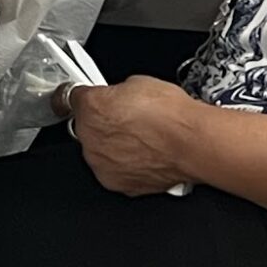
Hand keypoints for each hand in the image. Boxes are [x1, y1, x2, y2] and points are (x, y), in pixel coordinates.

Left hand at [70, 76, 199, 196]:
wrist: (192, 143)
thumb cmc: (171, 115)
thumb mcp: (137, 83)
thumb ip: (115, 92)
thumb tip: (117, 97)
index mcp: (89, 106)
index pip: (73, 98)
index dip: (88, 97)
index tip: (91, 99)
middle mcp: (89, 137)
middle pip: (85, 127)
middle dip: (102, 123)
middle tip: (125, 120)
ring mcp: (101, 163)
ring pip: (98, 151)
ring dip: (112, 146)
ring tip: (139, 140)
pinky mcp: (116, 183)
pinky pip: (113, 170)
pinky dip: (124, 165)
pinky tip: (143, 155)